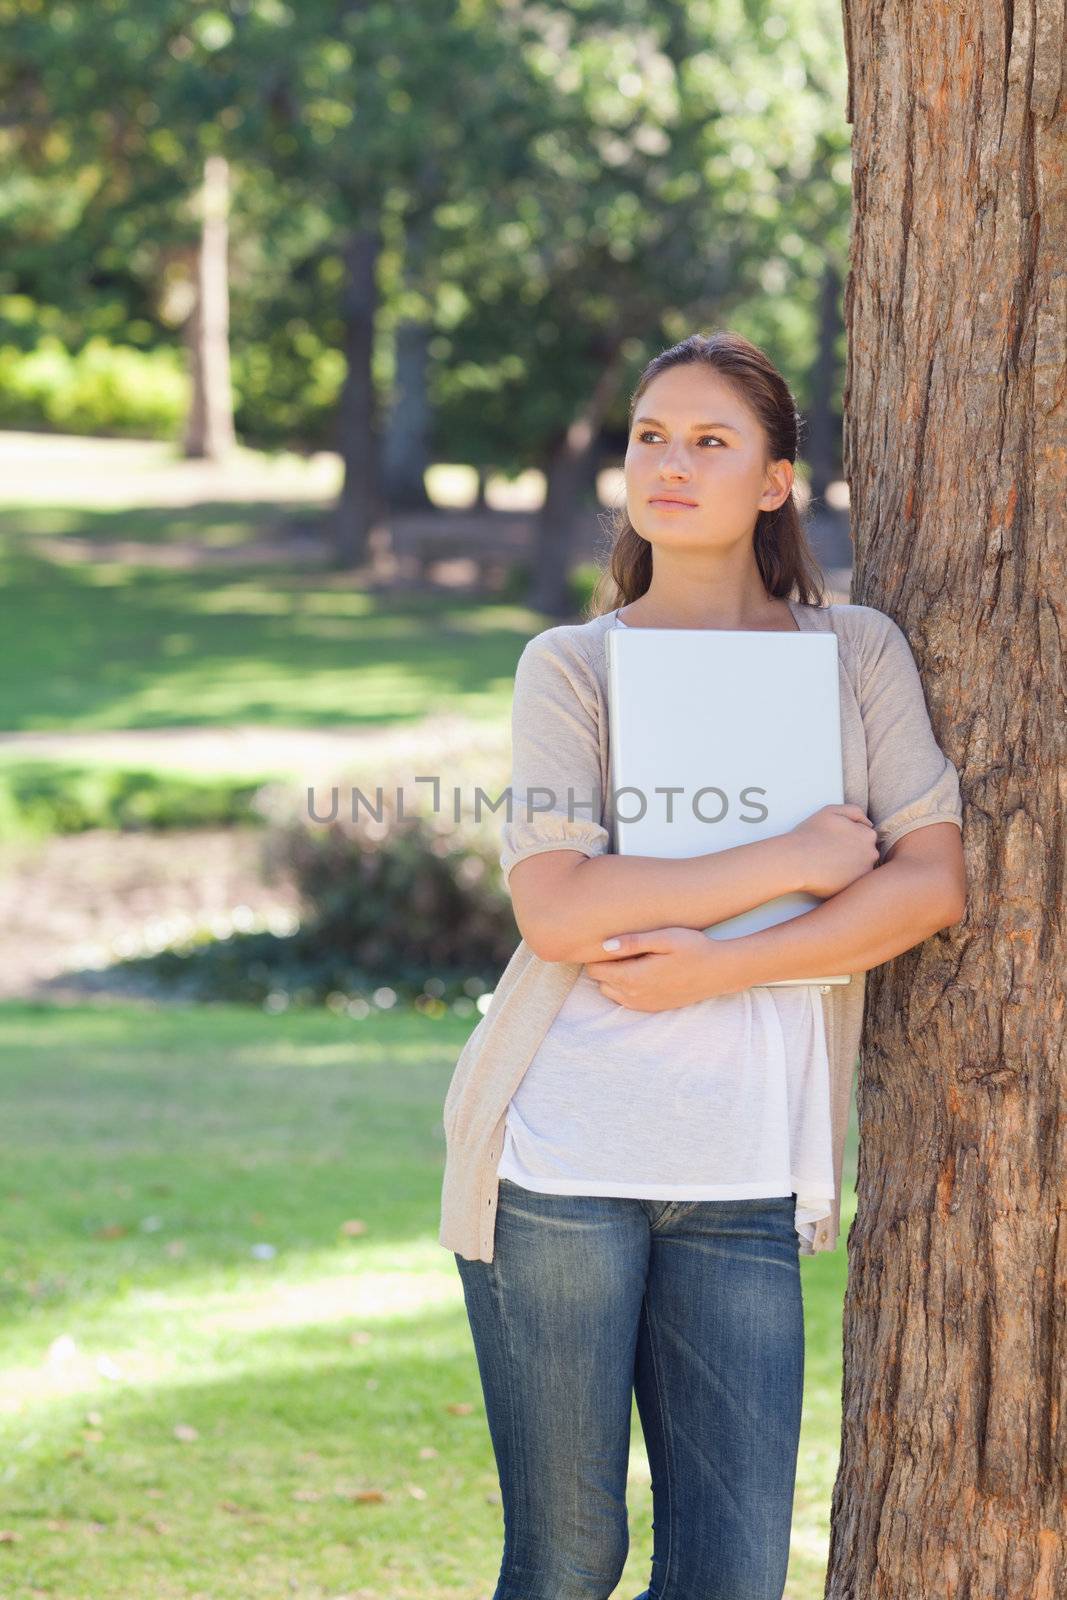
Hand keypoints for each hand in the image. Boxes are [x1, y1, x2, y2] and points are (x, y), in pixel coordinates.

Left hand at [582, 926, 741, 1011]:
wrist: (720, 970)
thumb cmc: (693, 948)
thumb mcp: (664, 938)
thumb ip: (633, 942)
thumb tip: (604, 946)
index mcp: (634, 978)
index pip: (595, 970)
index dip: (597, 954)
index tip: (608, 940)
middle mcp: (635, 996)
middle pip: (600, 982)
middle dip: (604, 966)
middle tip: (622, 947)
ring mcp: (645, 1005)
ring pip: (612, 993)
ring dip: (615, 978)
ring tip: (632, 958)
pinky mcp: (654, 1008)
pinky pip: (627, 1001)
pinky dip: (626, 988)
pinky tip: (642, 971)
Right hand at [788, 804, 879, 896]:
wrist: (796, 861)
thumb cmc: (810, 834)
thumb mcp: (831, 811)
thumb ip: (854, 812)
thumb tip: (868, 823)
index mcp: (868, 834)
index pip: (864, 836)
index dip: (847, 837)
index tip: (833, 841)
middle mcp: (872, 854)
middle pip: (865, 853)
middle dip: (852, 852)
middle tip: (830, 853)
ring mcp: (865, 872)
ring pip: (860, 868)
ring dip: (849, 866)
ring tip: (828, 865)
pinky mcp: (855, 887)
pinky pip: (853, 883)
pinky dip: (844, 880)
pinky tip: (829, 876)